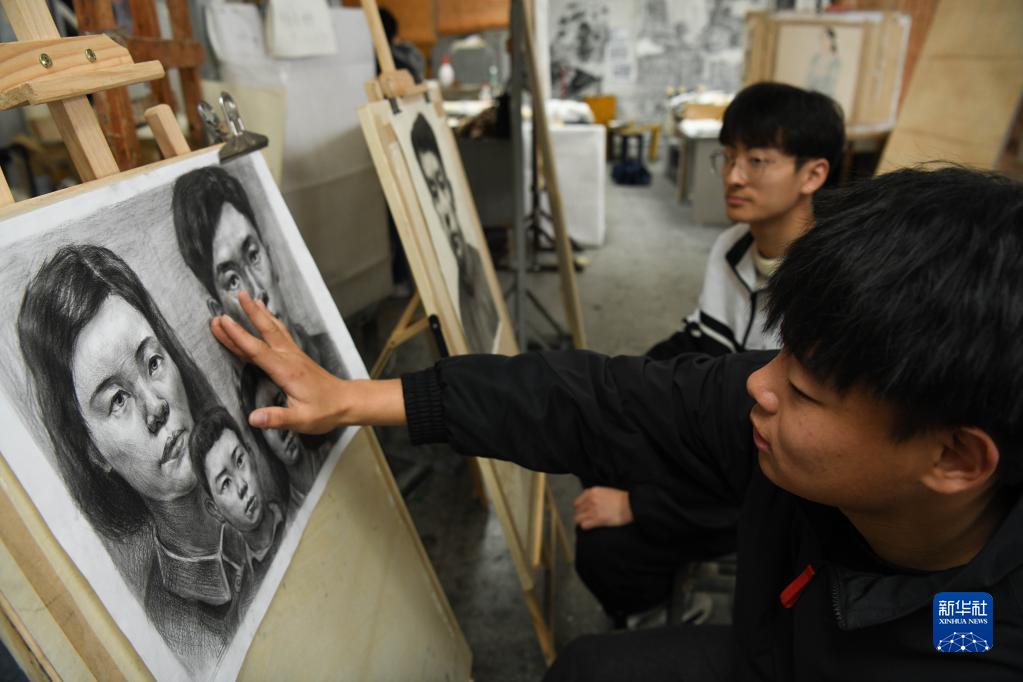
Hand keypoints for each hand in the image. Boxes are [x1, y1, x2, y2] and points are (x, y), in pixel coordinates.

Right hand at [210, 291, 405, 432]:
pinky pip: (280, 333)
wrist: (347, 402)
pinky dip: (270, 321)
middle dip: (249, 313)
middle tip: (235, 295)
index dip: (238, 336)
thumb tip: (252, 418)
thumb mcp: (301, 420)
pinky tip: (266, 314)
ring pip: (273, 329)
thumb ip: (276, 418)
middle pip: (266, 331)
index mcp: (286, 372)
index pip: (257, 351)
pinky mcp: (297, 355)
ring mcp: (294, 354)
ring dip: (259, 313)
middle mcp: (290, 358)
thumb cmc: (325, 411)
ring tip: (247, 297)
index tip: (223, 321)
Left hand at [573, 486, 633, 529]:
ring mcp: (593, 510)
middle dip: (580, 515)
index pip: (577, 502)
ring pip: (578, 519)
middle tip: (586, 519)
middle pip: (577, 511)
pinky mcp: (597, 519)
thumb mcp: (605, 491)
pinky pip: (584, 525)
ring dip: (582, 522)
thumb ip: (595, 495)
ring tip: (588, 523)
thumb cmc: (621, 499)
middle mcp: (590, 500)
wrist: (630, 504)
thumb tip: (588, 502)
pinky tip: (591, 526)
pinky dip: (586, 526)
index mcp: (592, 492)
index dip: (580, 508)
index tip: (583, 512)